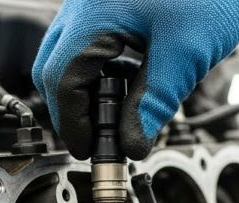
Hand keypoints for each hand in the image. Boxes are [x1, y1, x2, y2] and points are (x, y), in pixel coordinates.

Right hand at [31, 0, 238, 159]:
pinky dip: (100, 69)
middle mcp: (83, 5)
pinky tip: (127, 85)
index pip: (61, 79)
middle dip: (74, 108)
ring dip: (87, 89)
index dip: (73, 122)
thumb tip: (132, 144)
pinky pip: (88, 42)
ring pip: (69, 55)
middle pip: (55, 67)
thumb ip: (153, 104)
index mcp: (93, 15)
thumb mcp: (183, 58)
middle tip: (100, 140)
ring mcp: (94, 3)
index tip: (89, 150)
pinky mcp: (109, 4)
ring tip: (118, 116)